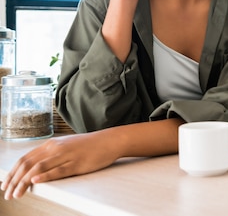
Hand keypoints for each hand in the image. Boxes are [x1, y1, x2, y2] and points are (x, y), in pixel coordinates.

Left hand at [1, 132, 118, 199]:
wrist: (109, 141)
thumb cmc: (89, 145)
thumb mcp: (66, 146)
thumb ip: (51, 154)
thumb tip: (35, 168)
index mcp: (51, 144)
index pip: (24, 159)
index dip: (12, 173)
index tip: (5, 184)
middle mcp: (56, 148)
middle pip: (27, 164)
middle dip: (13, 180)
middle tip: (6, 194)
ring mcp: (66, 155)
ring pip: (38, 168)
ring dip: (23, 182)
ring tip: (16, 194)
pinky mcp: (77, 163)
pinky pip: (58, 170)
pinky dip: (44, 176)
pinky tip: (35, 182)